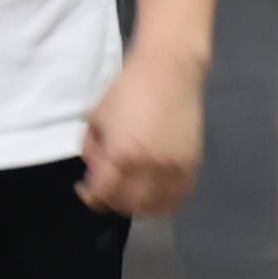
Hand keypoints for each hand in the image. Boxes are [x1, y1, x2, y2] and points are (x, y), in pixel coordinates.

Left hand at [77, 46, 205, 215]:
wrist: (168, 72)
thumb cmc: (126, 90)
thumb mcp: (96, 118)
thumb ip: (92, 150)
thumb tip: (96, 172)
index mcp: (123, 154)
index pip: (104, 193)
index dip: (90, 196)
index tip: (84, 190)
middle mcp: (151, 167)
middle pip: (129, 204)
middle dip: (111, 200)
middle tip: (104, 189)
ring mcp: (176, 168)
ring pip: (155, 206)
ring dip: (137, 205)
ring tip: (128, 192)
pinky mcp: (193, 165)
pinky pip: (178, 197)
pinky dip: (163, 201)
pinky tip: (151, 192)